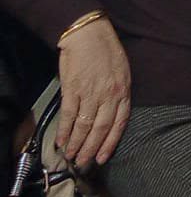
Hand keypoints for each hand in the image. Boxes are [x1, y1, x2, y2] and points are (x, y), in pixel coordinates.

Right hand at [56, 17, 130, 166]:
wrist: (88, 33)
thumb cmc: (106, 51)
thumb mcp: (123, 72)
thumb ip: (119, 93)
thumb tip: (112, 114)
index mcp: (124, 91)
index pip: (119, 124)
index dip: (110, 143)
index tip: (102, 157)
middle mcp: (109, 95)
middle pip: (101, 129)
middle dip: (91, 148)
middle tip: (83, 163)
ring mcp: (91, 92)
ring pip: (84, 125)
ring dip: (76, 143)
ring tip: (70, 156)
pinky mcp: (73, 89)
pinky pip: (69, 115)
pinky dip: (64, 130)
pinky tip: (60, 140)